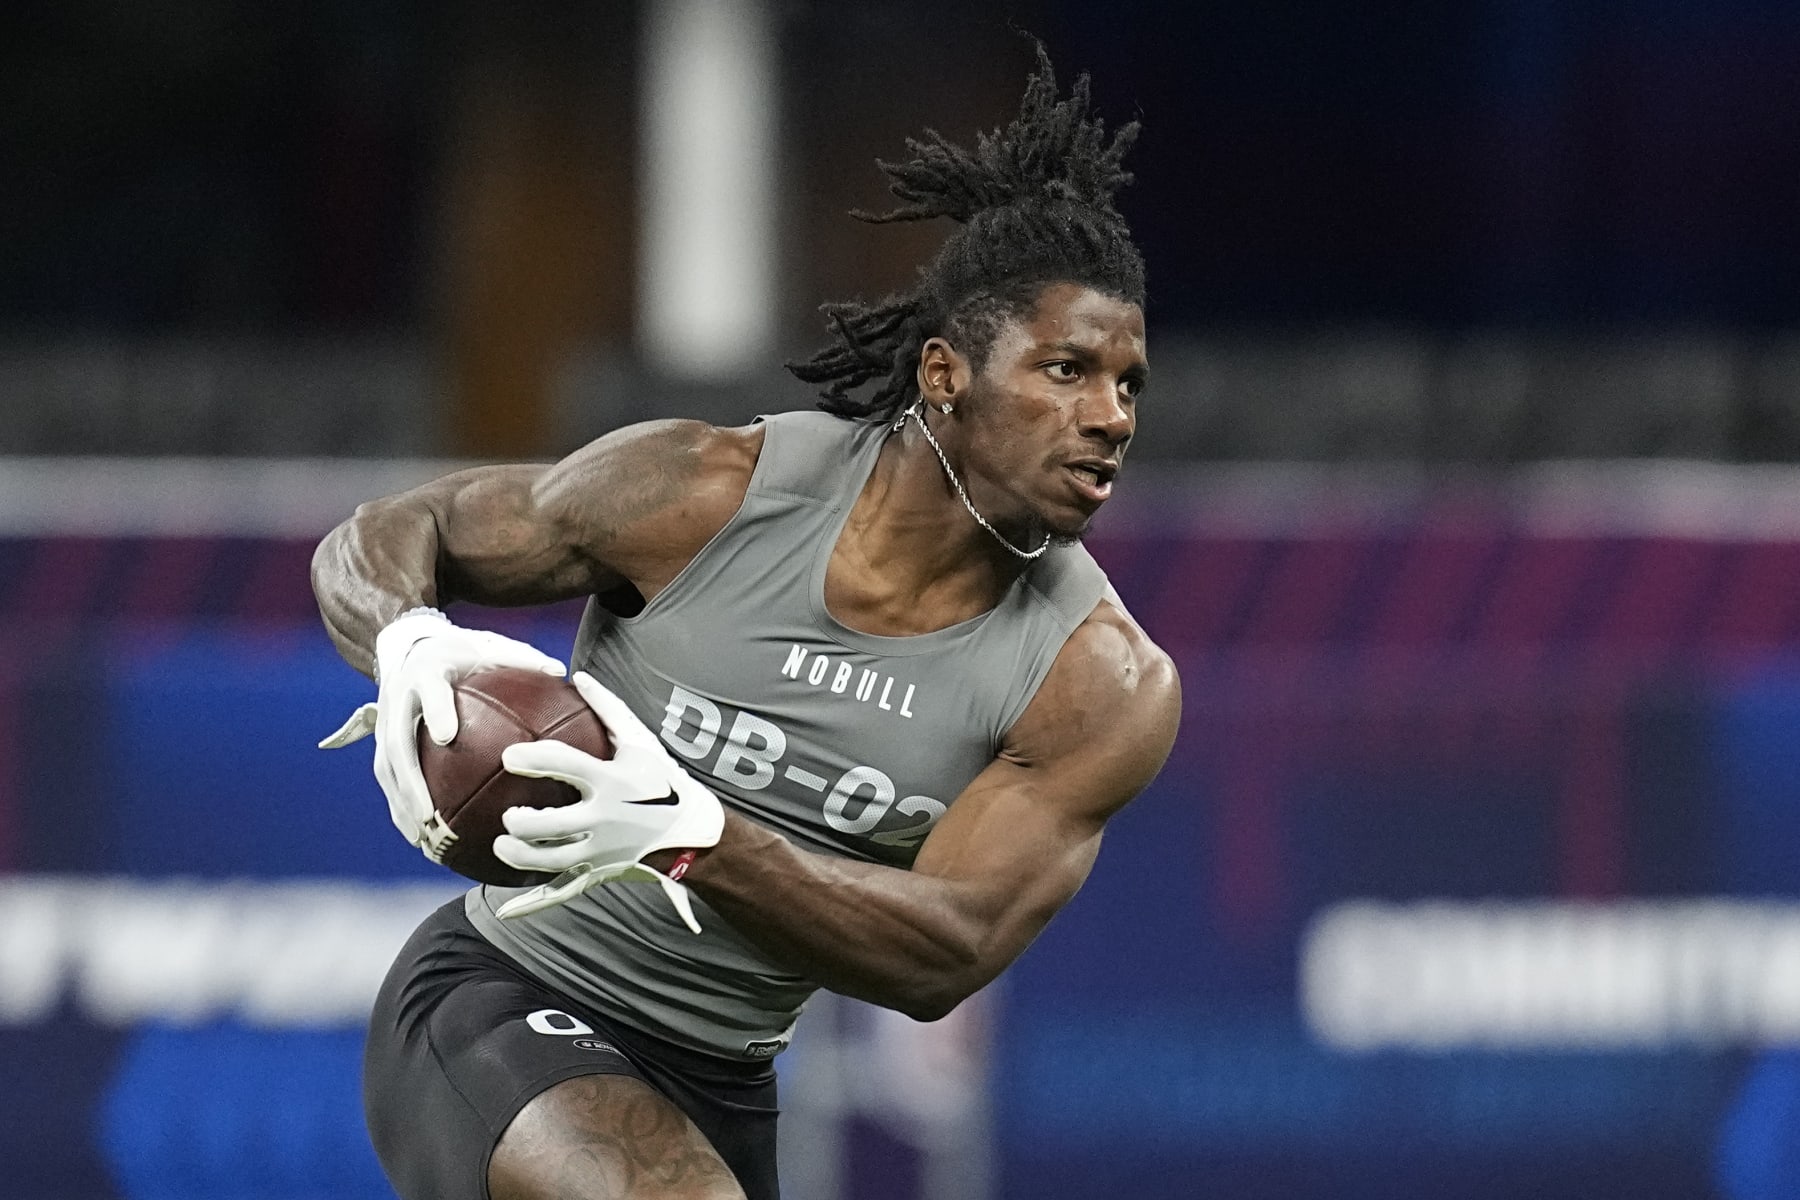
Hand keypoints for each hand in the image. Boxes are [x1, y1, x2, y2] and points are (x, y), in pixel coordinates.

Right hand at [318, 608, 565, 846]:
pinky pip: (388, 778)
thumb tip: (561, 671)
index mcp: (427, 672)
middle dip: (409, 780)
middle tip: (429, 813)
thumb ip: (522, 659)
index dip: (436, 711)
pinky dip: (400, 808)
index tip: (447, 736)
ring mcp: (386, 722)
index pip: (429, 691)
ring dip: (400, 804)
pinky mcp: (382, 741)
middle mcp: (398, 698)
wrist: (413, 647)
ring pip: (386, 768)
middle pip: (396, 742)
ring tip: (421, 837)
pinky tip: (420, 836)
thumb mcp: (490, 647)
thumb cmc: (462, 652)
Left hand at [492, 672, 724, 930]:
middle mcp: (605, 818)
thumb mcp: (641, 741)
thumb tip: (578, 675)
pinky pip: (562, 892)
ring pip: (549, 860)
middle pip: (550, 824)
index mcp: (612, 781)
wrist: (695, 833)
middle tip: (509, 814)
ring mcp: (601, 851)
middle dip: (521, 821)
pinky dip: (533, 904)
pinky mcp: (599, 873)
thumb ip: (608, 708)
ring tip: (502, 845)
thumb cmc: (664, 780)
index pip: (564, 766)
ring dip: (519, 855)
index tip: (509, 757)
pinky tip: (504, 910)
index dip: (533, 759)